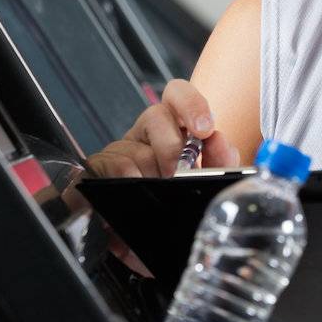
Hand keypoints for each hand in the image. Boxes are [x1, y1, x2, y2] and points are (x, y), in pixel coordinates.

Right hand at [84, 79, 238, 178]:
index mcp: (176, 126)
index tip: (205, 130)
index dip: (191, 104)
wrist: (147, 228)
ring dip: (154, 174)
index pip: (178, 93)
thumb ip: (220, 159)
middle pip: (156, 115)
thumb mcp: (207, 177)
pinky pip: (116, 166)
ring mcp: (123, 147)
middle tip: (178, 173)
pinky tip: (138, 192)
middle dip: (171, 148)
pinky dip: (131, 181)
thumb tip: (218, 140)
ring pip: (138, 149)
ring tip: (162, 193)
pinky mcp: (101, 166)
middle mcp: (148, 131)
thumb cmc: (182, 193)